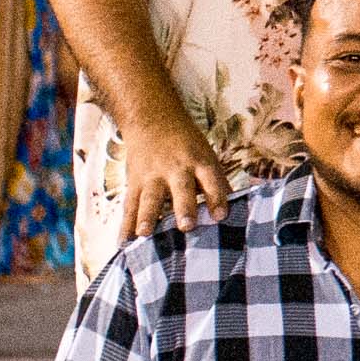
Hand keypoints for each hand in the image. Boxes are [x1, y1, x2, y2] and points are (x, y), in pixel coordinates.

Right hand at [116, 109, 231, 242]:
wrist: (152, 119)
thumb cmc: (187, 146)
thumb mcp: (206, 156)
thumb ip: (216, 183)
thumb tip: (235, 210)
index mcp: (199, 162)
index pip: (211, 180)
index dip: (217, 197)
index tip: (221, 216)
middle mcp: (176, 169)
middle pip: (181, 189)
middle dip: (184, 208)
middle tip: (186, 227)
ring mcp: (152, 176)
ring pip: (150, 198)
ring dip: (147, 217)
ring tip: (145, 234)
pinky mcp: (134, 182)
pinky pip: (129, 206)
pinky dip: (126, 225)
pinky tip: (124, 242)